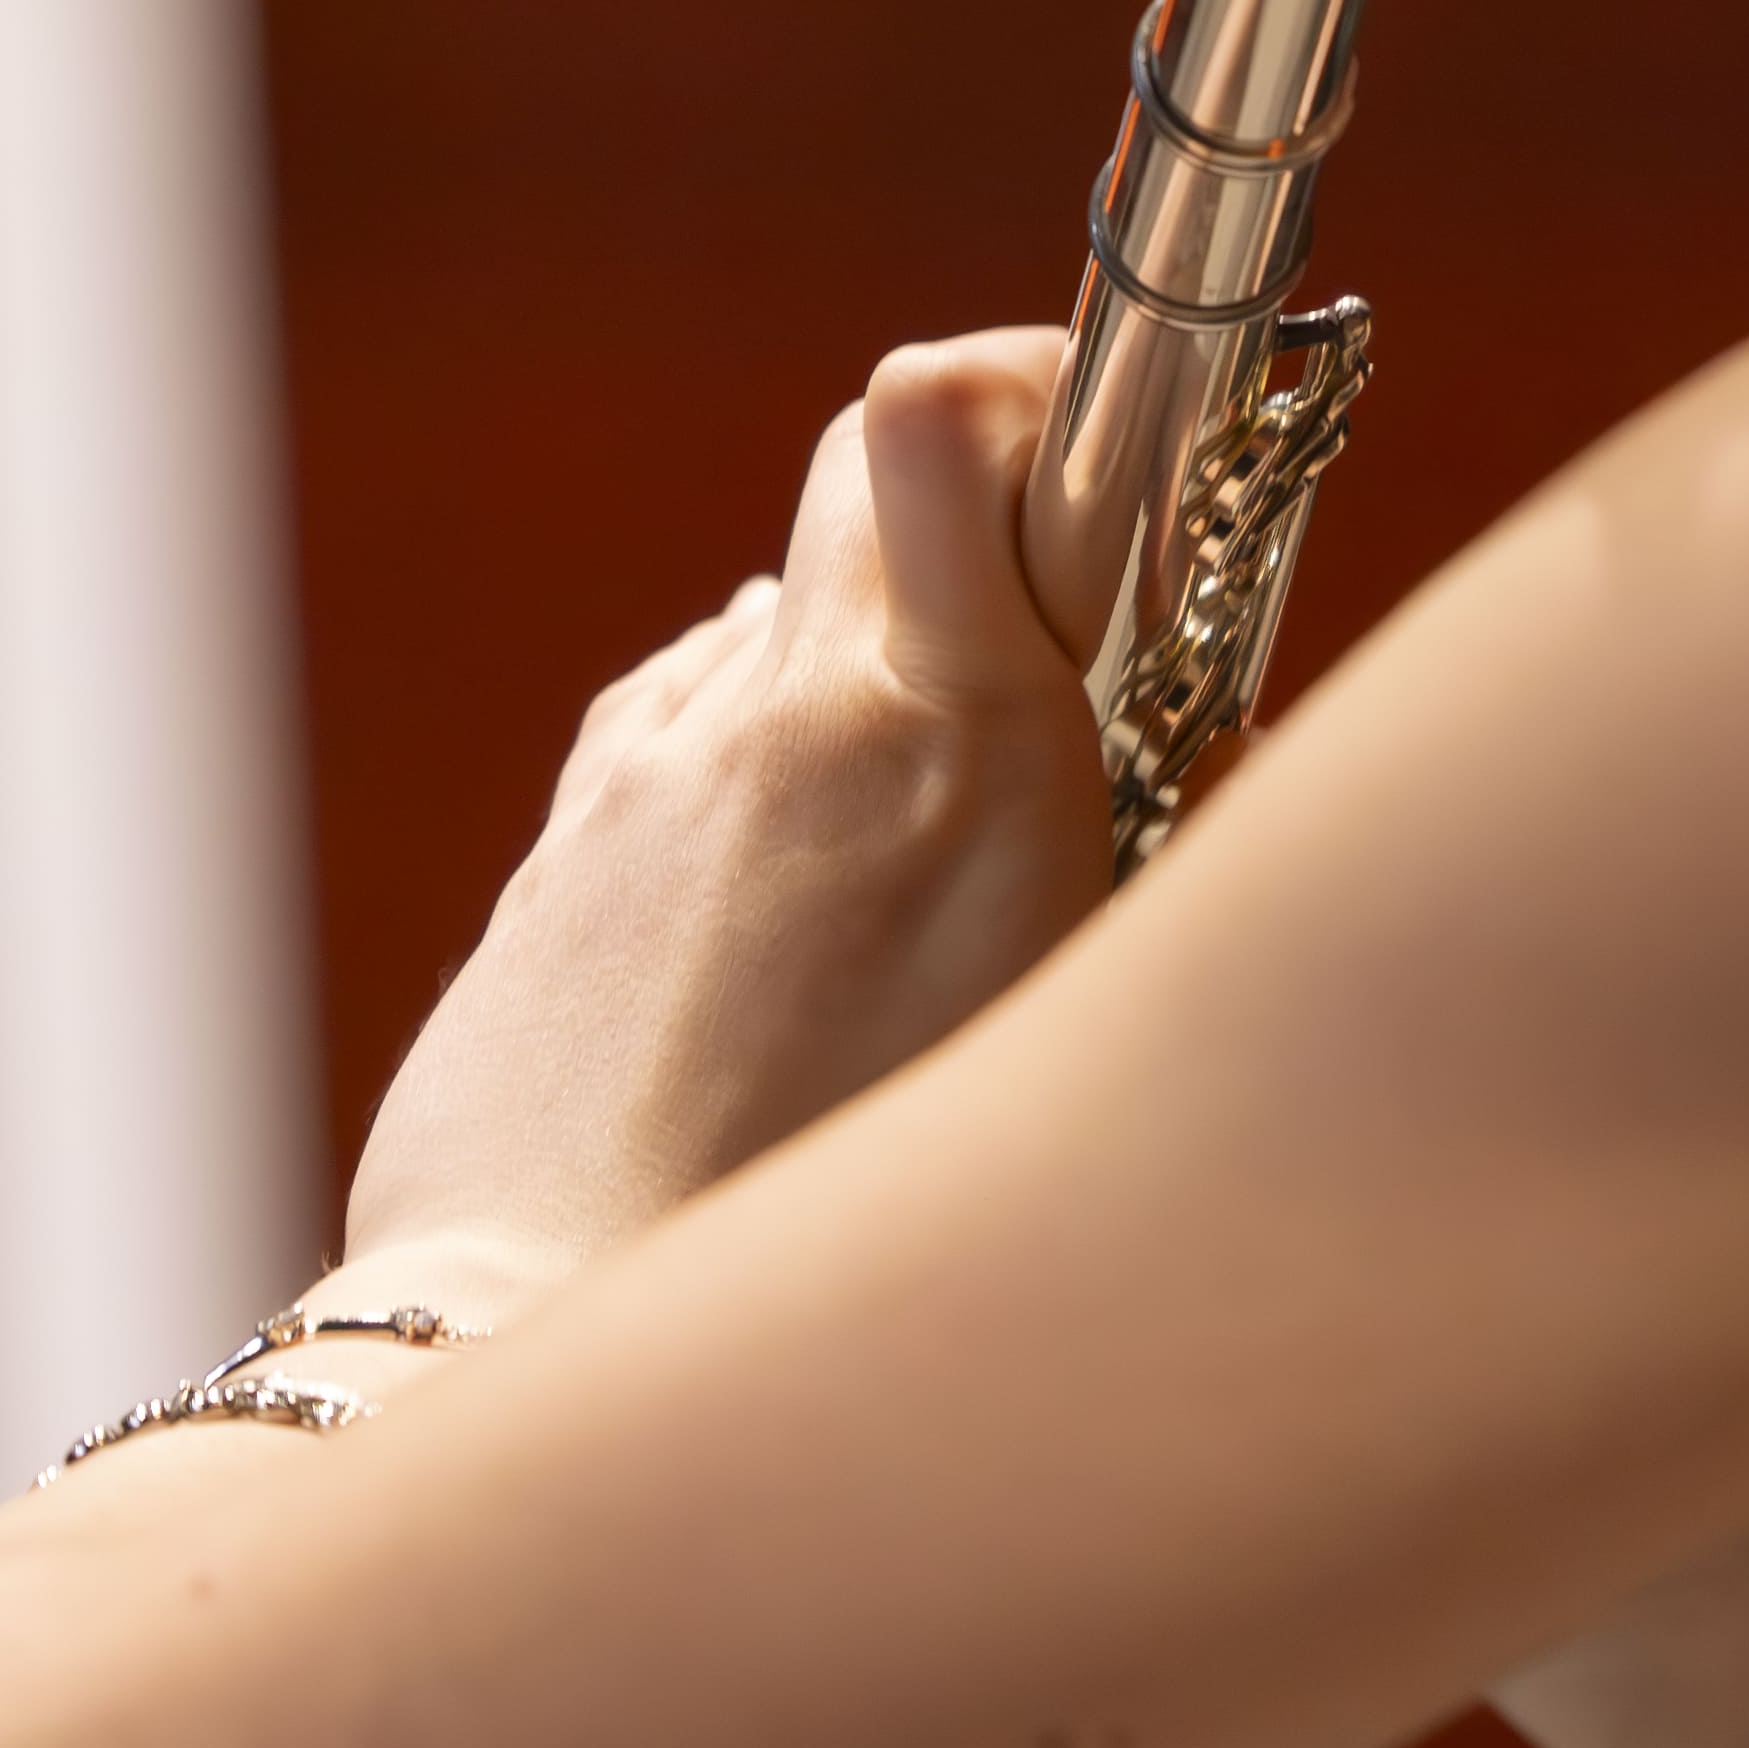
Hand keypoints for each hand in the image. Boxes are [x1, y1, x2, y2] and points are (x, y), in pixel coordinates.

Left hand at [338, 331, 1109, 1312]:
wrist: (558, 1358)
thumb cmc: (862, 1229)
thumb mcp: (1086, 1022)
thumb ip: (1143, 832)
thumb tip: (1191, 718)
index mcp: (949, 743)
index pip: (943, 413)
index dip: (1027, 389)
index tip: (1099, 450)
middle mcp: (779, 721)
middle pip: (868, 474)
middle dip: (974, 525)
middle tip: (1053, 664)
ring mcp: (645, 783)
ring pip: (779, 631)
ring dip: (860, 691)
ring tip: (913, 881)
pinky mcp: (557, 864)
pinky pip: (684, 750)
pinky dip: (752, 791)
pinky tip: (789, 944)